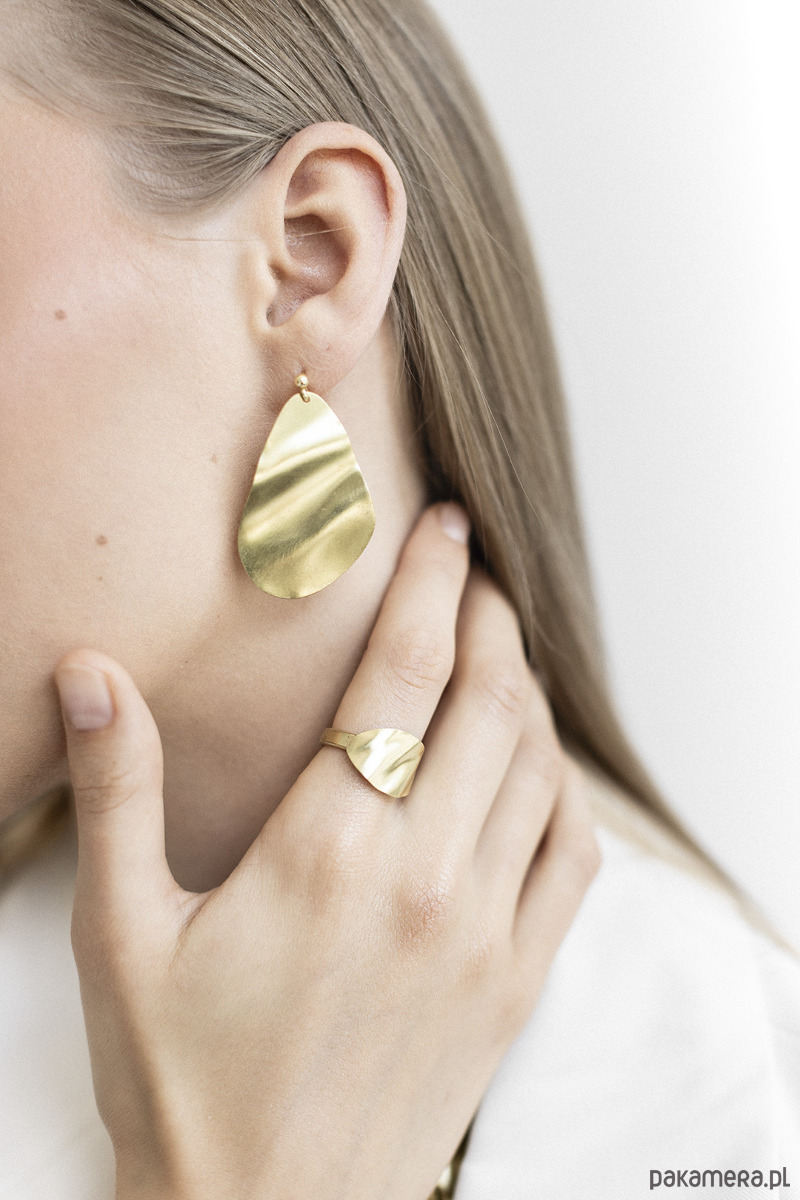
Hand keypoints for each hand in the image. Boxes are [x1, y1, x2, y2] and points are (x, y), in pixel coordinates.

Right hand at [54, 502, 600, 1199]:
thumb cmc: (183, 1084)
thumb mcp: (119, 935)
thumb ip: (116, 793)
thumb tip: (91, 673)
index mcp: (325, 852)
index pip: (403, 675)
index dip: (427, 583)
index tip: (442, 526)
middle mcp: (422, 879)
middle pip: (489, 701)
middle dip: (486, 615)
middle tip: (472, 570)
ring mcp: (481, 934)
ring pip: (538, 767)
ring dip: (527, 688)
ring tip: (500, 646)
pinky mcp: (513, 984)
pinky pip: (574, 858)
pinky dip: (567, 789)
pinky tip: (539, 764)